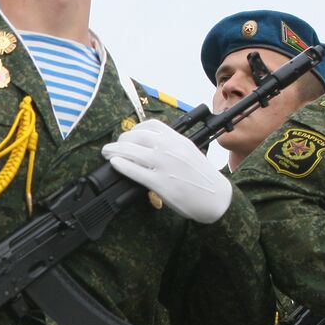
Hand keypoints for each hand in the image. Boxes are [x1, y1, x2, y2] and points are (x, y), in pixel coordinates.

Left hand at [101, 119, 230, 222]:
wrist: (217, 198)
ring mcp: (165, 166)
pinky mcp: (161, 183)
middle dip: (121, 139)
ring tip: (107, 153)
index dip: (136, 128)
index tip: (129, 134)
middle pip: (138, 136)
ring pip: (133, 151)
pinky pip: (136, 171)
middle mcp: (171, 149)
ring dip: (115, 150)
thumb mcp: (190, 153)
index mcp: (179, 140)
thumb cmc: (203, 178)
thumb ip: (172, 146)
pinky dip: (122, 165)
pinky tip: (115, 163)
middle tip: (114, 146)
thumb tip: (150, 145)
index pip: (153, 125)